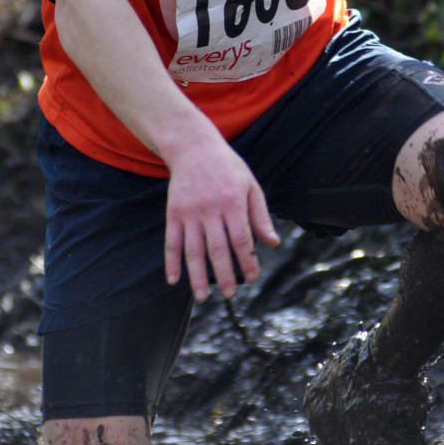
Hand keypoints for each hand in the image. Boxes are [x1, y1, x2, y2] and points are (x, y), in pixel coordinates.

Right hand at [164, 134, 279, 301]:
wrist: (193, 146)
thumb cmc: (227, 167)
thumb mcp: (250, 185)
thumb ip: (260, 215)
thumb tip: (273, 242)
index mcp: (232, 202)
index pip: (241, 239)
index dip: (247, 261)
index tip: (251, 278)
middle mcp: (210, 209)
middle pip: (217, 249)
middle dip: (224, 275)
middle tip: (230, 295)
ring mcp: (189, 212)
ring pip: (193, 250)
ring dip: (197, 276)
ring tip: (202, 298)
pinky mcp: (173, 213)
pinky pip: (171, 241)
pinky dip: (171, 262)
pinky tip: (173, 280)